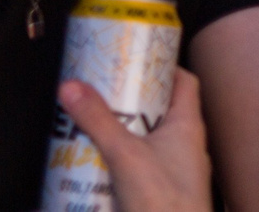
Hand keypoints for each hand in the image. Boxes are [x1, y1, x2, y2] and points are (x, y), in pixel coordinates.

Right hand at [56, 68, 212, 211]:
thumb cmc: (163, 201)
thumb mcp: (126, 154)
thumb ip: (98, 122)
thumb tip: (71, 86)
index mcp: (187, 125)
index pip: (184, 82)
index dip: (162, 67)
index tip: (134, 60)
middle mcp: (186, 145)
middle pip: (160, 111)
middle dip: (130, 103)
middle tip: (101, 94)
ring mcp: (175, 171)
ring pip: (147, 141)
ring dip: (122, 134)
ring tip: (91, 126)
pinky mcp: (160, 193)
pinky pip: (140, 168)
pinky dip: (120, 162)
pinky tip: (95, 166)